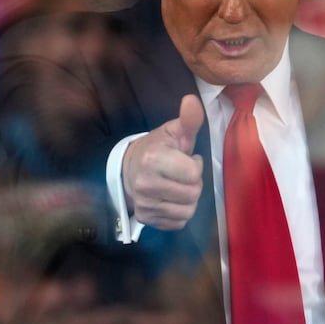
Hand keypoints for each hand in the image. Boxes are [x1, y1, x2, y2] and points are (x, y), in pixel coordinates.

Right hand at [121, 94, 204, 229]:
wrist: (130, 169)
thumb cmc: (158, 148)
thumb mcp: (174, 132)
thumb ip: (188, 120)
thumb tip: (192, 100)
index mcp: (153, 160)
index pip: (194, 174)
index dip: (194, 165)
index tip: (184, 158)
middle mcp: (145, 184)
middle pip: (193, 194)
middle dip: (193, 183)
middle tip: (181, 173)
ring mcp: (144, 204)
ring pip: (187, 211)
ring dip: (188, 199)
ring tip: (177, 185)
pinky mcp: (145, 218)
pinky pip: (178, 223)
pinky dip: (179, 212)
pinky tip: (170, 199)